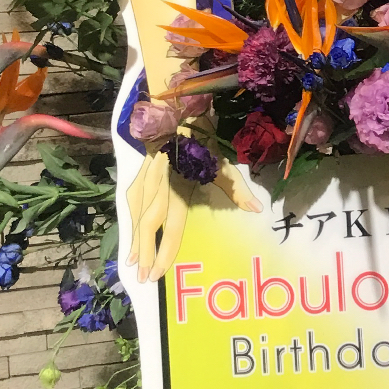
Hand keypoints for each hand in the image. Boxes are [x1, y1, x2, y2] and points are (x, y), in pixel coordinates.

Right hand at [125, 145, 259, 284]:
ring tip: (132, 262)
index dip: (164, 252)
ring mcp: (145, 179)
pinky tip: (132, 232)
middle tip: (142, 277)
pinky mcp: (138, 173)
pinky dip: (131, 219)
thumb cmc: (202, 140)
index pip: (171, 227)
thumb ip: (237, 189)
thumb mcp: (222, 164)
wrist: (176, 111)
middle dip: (145, 253)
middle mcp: (158, 187)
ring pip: (136, 215)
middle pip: (148, 226)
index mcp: (179, 187)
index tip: (158, 273)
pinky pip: (133, 201)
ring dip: (134, 239)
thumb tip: (257, 210)